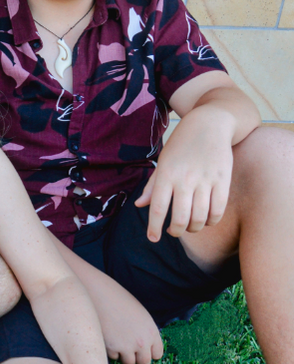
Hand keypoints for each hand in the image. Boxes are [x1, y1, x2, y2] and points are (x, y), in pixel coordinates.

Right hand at [91, 279, 162, 363]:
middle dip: (137, 357)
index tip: (142, 349)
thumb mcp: (139, 314)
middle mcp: (142, 342)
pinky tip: (107, 336)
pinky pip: (114, 357)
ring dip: (123, 355)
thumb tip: (144, 348)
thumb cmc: (118, 300)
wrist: (99, 293)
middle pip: (144, 362)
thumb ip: (145, 331)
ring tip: (116, 341)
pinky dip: (110, 350)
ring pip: (129, 363)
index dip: (148, 352)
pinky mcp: (112, 348)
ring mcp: (127, 346)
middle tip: (128, 349)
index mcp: (152, 331)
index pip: (157, 354)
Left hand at [136, 112, 232, 241]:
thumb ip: (153, 186)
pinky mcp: (223, 180)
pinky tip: (207, 220)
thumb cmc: (181, 145)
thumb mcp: (163, 162)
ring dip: (194, 228)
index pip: (158, 208)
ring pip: (200, 218)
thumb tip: (139, 205)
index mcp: (166, 175)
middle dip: (176, 231)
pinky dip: (212, 220)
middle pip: (181, 218)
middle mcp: (185, 179)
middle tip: (174, 231)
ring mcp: (205, 180)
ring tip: (190, 227)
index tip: (153, 238)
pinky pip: (218, 210)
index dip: (154, 227)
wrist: (209, 124)